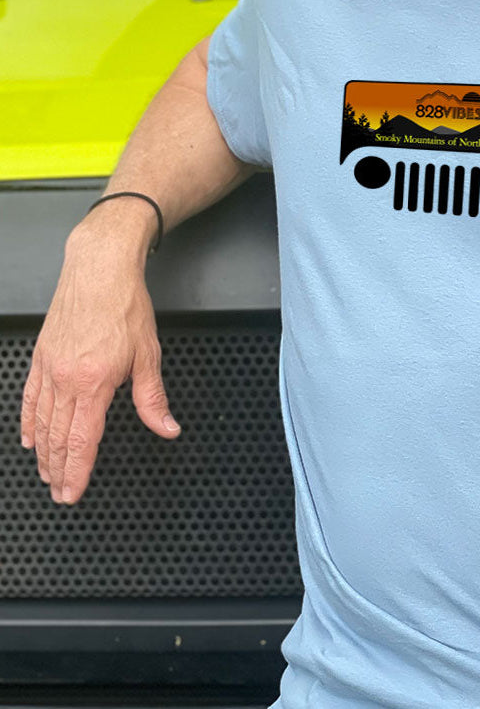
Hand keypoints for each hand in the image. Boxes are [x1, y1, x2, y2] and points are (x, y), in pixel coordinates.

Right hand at [20, 219, 180, 504]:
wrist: (99, 268)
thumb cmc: (124, 305)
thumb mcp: (147, 353)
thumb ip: (153, 397)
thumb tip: (167, 427)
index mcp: (94, 383)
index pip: (82, 441)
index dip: (77, 472)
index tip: (73, 493)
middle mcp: (66, 380)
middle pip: (58, 438)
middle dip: (59, 471)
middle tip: (59, 493)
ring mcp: (49, 369)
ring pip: (41, 422)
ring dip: (44, 452)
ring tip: (47, 473)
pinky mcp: (41, 357)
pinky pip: (30, 397)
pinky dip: (29, 421)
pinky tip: (29, 438)